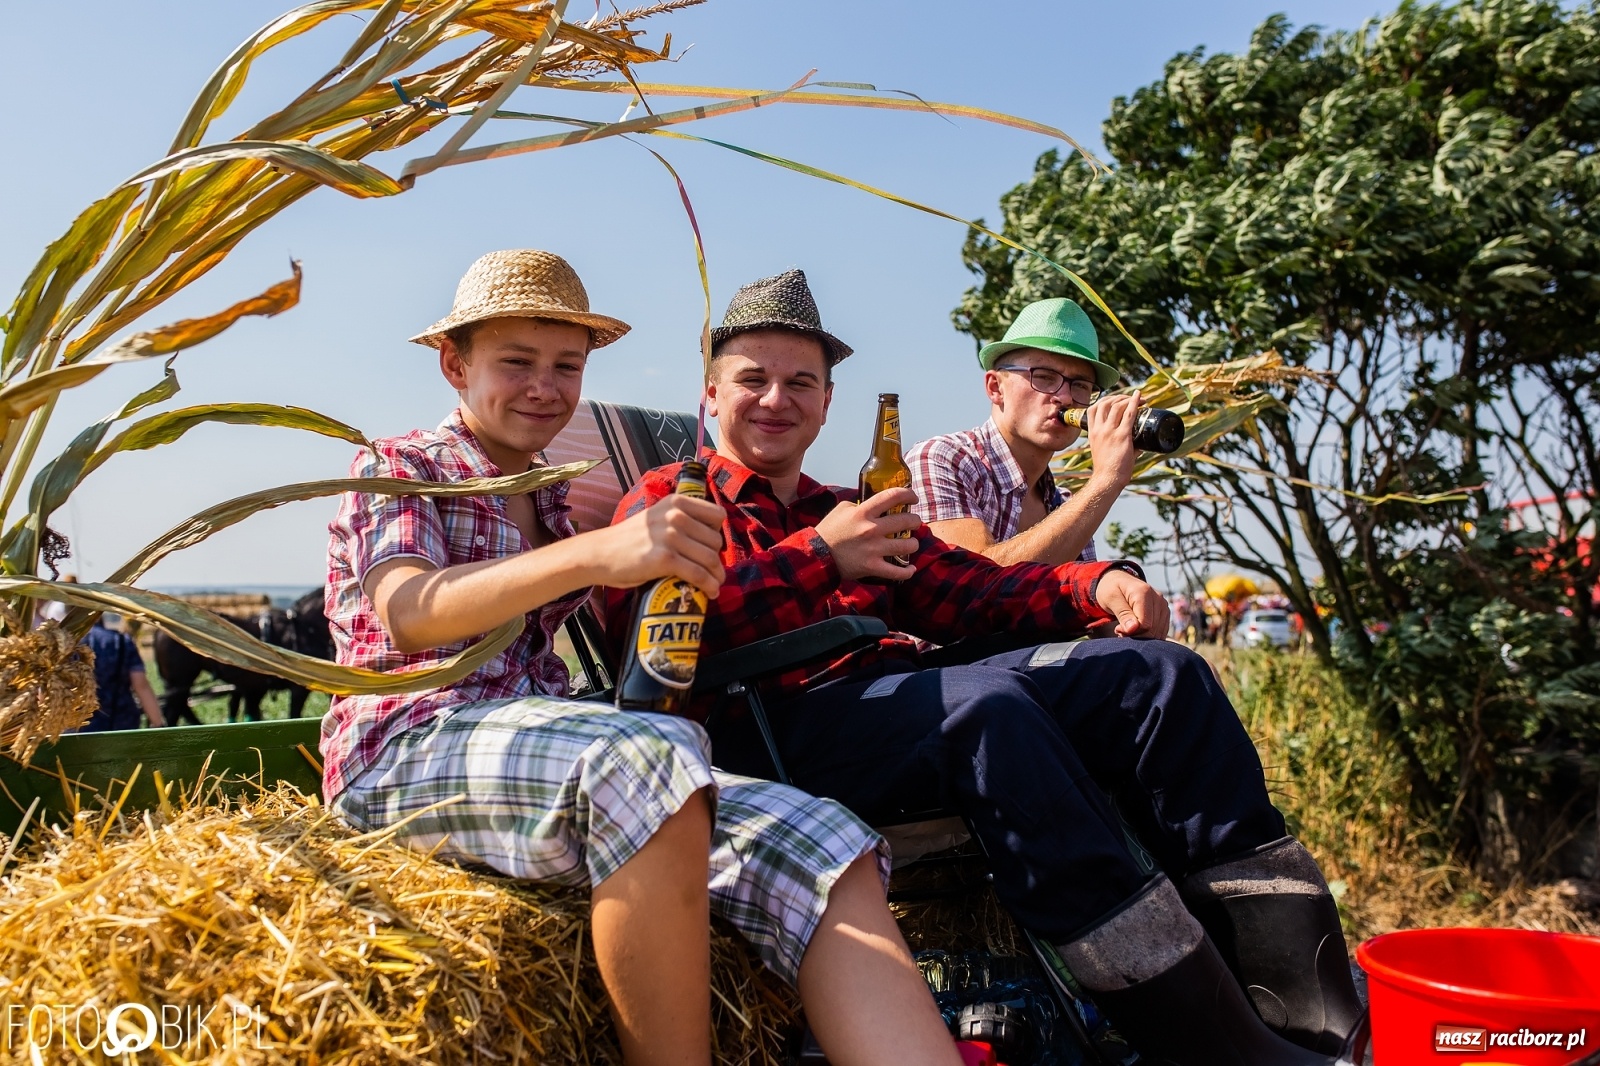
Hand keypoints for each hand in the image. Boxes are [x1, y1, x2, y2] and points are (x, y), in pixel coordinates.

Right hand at [597, 494, 726, 595]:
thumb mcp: (656, 516)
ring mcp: (670, 536)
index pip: (717, 515)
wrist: (600, 553)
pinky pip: (698, 574)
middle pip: (715, 540)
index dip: (717, 533)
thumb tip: (708, 538)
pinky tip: (710, 593)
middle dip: (716, 559)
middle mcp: (675, 515)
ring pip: (710, 559)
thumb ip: (679, 519)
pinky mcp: (665, 559)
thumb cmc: (630, 539)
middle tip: (711, 572)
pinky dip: (708, 586)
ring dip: (716, 576)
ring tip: (714, 585)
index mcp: (676, 502)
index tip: (710, 547)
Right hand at [815, 487, 921, 582]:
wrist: (817, 556)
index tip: (913, 499)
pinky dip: (908, 571)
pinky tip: (910, 568)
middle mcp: (871, 529)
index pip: (892, 496)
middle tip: (914, 523)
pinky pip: (898, 572)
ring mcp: (874, 550)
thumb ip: (860, 504)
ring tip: (911, 543)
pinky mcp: (872, 567)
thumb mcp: (842, 509)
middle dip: (915, 521)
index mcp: (863, 512)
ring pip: (908, 546)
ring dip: (914, 544)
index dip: (908, 495)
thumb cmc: (829, 531)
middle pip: (906, 521)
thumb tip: (875, 504)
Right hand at [1085, 392, 1141, 487]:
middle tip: (1130, 398)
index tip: (1116, 400)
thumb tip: (1139, 444)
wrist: (1107, 480)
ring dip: (1128, 399)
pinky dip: (1135, 403)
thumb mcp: (1105, 451)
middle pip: (1105, 403)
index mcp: (1092, 432)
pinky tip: (1140, 397)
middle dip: (1118, 397)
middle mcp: (1099, 429)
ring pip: (1117, 406)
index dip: (1105, 400)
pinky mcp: (1121, 436)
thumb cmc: (1108, 469)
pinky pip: (1129, 414)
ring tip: (1140, 399)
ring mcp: (1109, 432)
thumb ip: (1119, 444)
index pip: (1093, 409)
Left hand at [1095, 568, 1169, 637]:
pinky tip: (1136, 628)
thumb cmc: (1112, 589)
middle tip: (1120, 630)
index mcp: (1144, 592)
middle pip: (1152, 629)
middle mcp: (1158, 598)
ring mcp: (1163, 605)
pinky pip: (1160, 631)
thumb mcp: (1111, 599)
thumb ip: (1123, 614)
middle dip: (1135, 635)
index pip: (1145, 624)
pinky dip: (1148, 634)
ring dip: (1141, 636)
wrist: (1118, 581)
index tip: (1117, 628)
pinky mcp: (1164, 611)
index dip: (1131, 632)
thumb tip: (1133, 628)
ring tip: (1127, 628)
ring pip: (1157, 632)